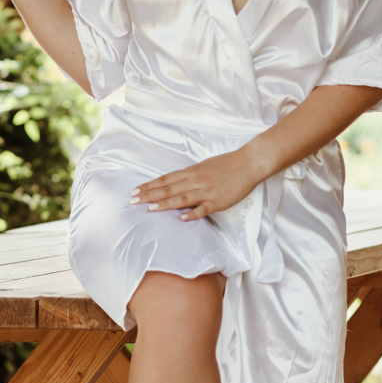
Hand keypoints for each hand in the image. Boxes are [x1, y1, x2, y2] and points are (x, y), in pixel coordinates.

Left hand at [133, 143, 266, 220]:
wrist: (248, 164)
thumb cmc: (226, 164)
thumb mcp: (203, 167)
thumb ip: (188, 176)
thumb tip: (172, 184)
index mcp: (191, 171)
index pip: (165, 179)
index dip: (149, 186)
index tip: (135, 191)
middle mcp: (196, 181)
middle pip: (169, 189)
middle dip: (149, 195)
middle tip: (133, 201)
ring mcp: (207, 191)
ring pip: (182, 198)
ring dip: (165, 204)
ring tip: (150, 208)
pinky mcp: (218, 201)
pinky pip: (203, 209)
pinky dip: (192, 214)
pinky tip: (181, 218)